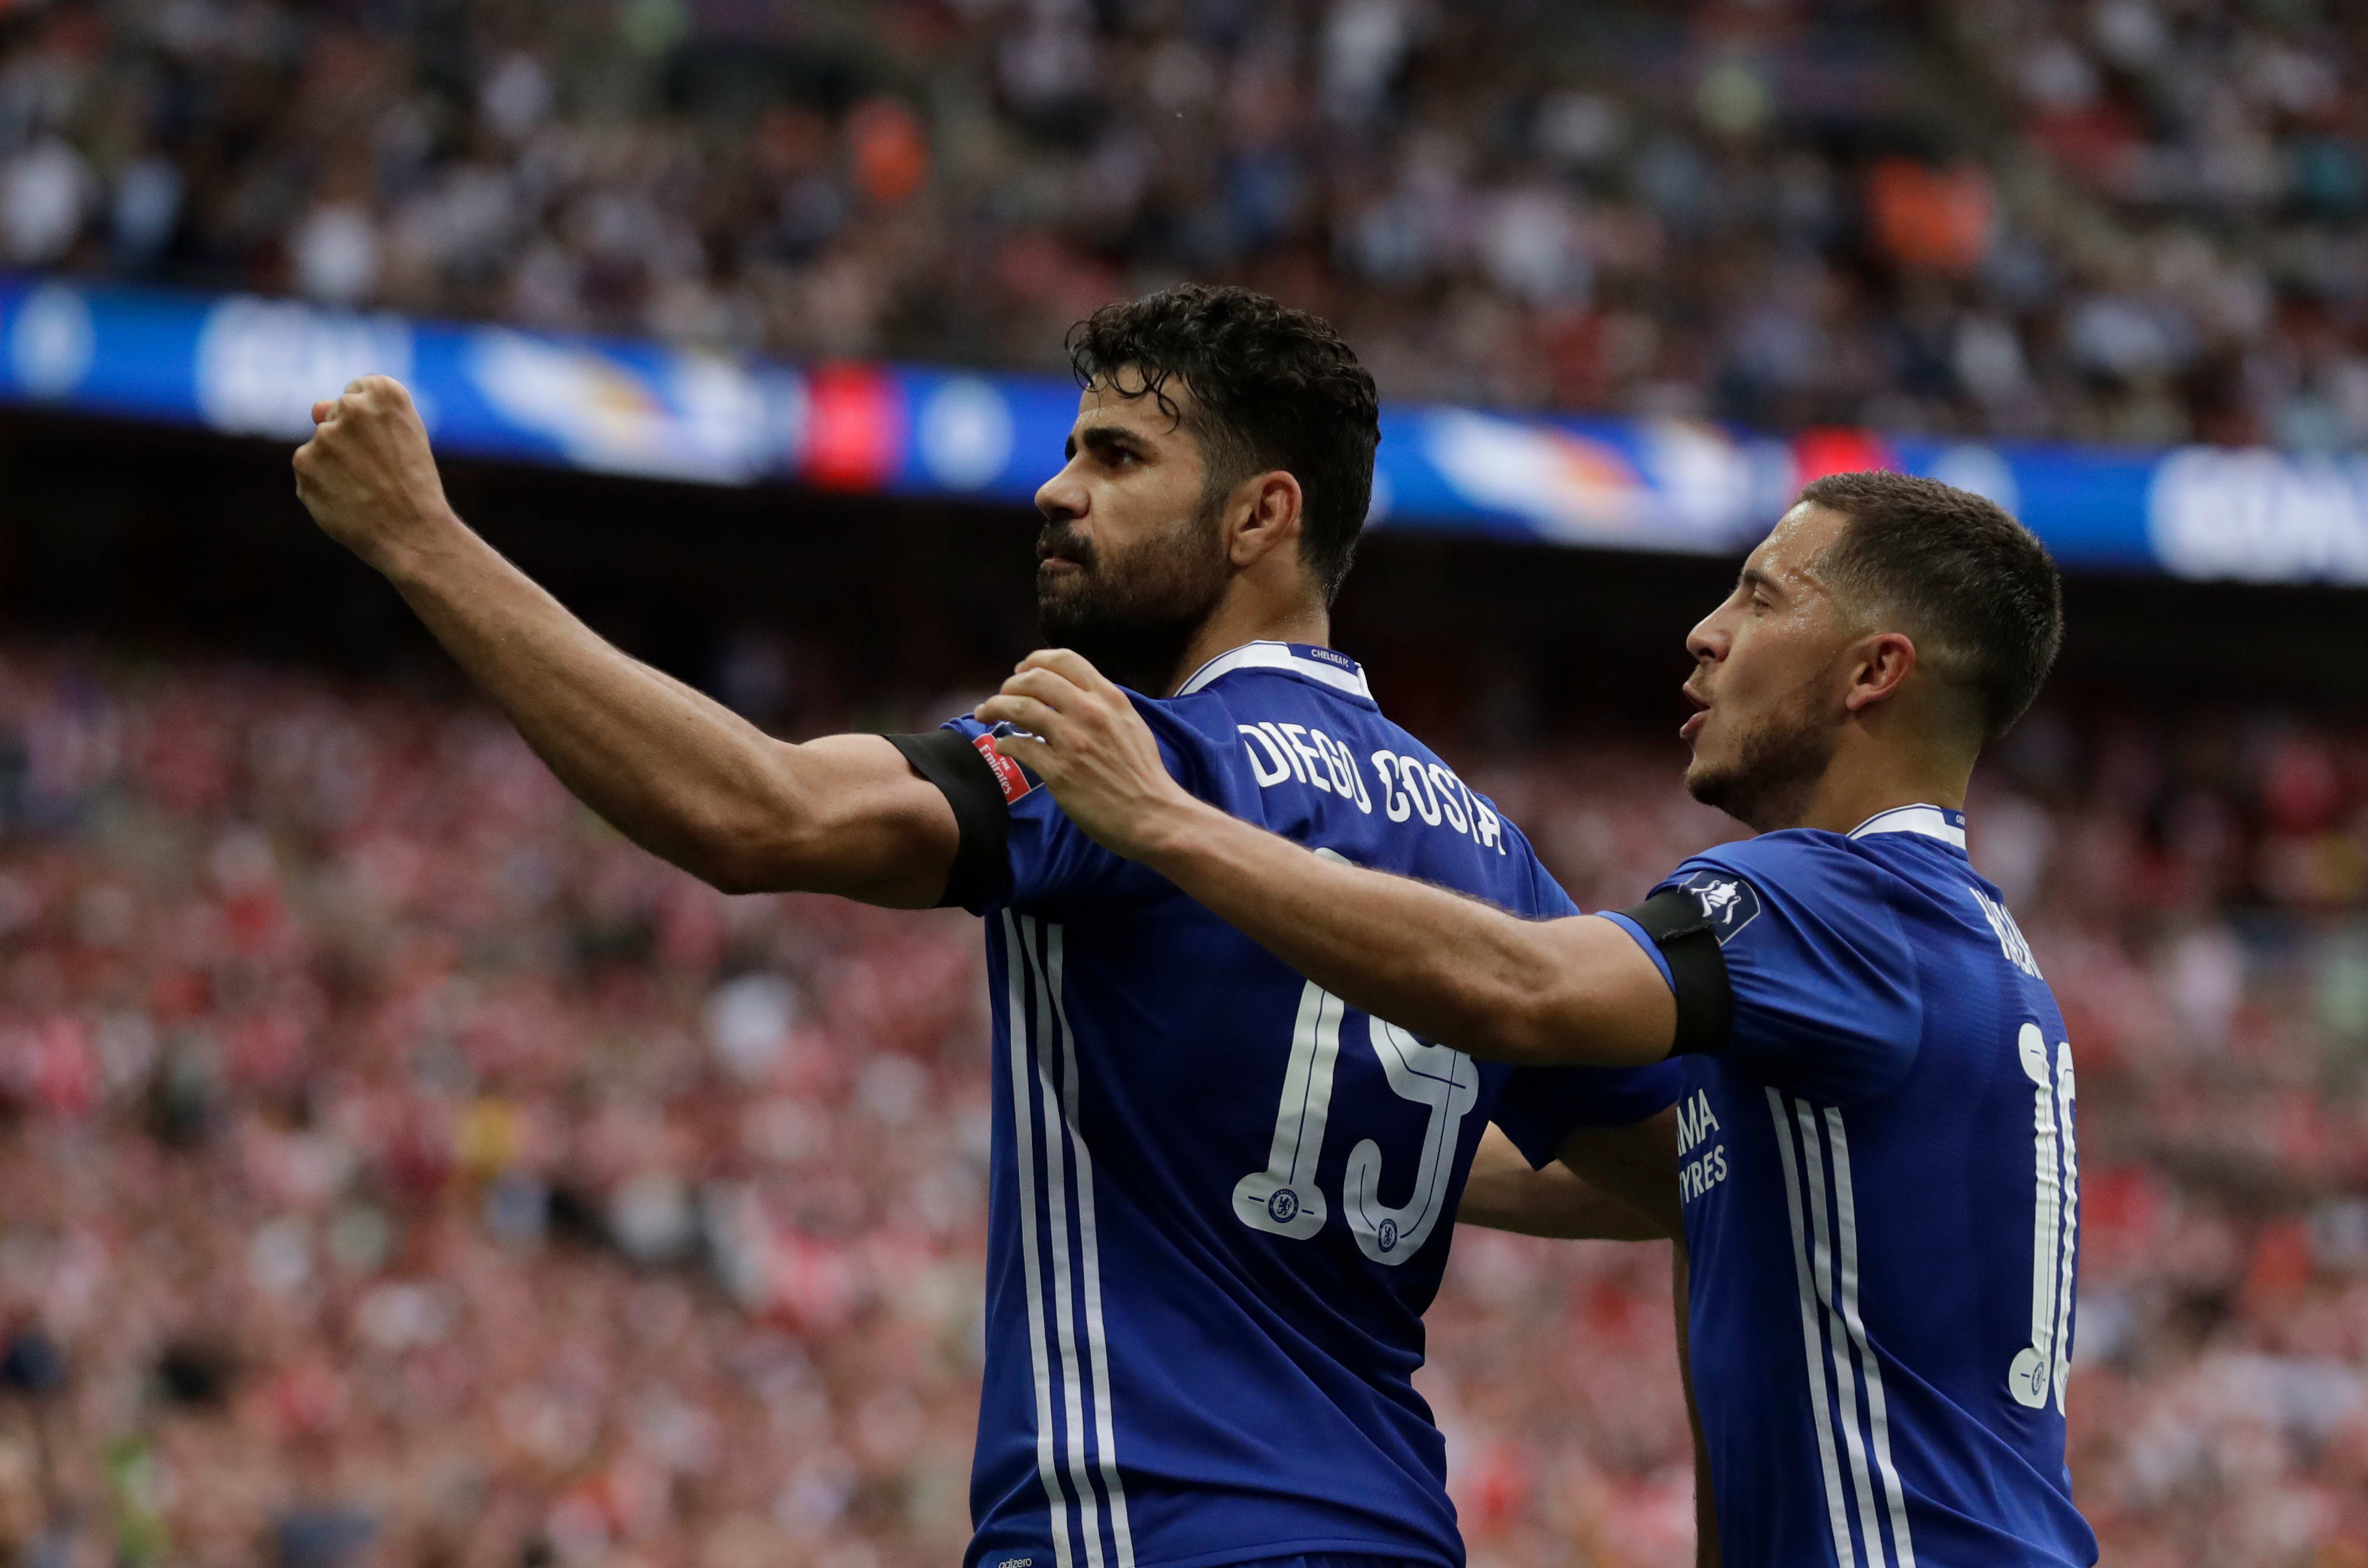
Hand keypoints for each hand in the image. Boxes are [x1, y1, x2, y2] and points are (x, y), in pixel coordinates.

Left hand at [291, 376, 458, 574]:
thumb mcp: (404, 440)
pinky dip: (321, 485)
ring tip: (366, 489)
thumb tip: (314, 408)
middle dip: (350, 439)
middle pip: (336, 414)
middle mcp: (353, 406)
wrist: (414, 534)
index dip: (372, 421)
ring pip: (321, 443)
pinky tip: (347, 500)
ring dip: (335, 464)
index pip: (358, 389)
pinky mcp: (304, 462)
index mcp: (386, 392)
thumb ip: (364, 414)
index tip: (388, 444)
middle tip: (380, 472)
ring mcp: (325, 435)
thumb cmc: (414, 487)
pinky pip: (307, 469)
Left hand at [975, 649, 1207, 860]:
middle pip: (1035, 679)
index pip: (1064, 660)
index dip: (1035, 660)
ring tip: (986, 713)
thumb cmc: (1143, 774)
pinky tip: (1003, 746)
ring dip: (995, 707)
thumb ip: (1103, 706)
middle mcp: (1089, 712)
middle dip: (1009, 684)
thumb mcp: (1130, 724)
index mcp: (1108, 698)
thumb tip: (1073, 696)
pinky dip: (1005, 742)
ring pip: (1020, 708)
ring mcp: (1072, 741)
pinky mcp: (1059, 771)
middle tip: (1001, 695)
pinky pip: (1019, 746)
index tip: (1021, 671)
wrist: (1153, 814)